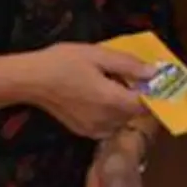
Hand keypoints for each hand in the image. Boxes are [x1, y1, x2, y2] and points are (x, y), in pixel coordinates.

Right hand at [24, 42, 154, 139]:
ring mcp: (94, 129)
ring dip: (123, 105)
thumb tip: (154, 72)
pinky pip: (108, 125)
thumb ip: (129, 65)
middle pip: (134, 113)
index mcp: (112, 101)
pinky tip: (98, 96)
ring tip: (111, 84)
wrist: (32, 80)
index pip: (146, 105)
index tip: (154, 81)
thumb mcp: (99, 55)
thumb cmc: (64, 62)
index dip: (153, 93)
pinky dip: (110, 113)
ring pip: (122, 120)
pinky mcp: (83, 132)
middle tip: (128, 76)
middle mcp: (106, 120)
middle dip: (137, 96)